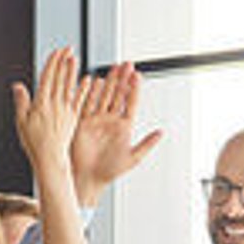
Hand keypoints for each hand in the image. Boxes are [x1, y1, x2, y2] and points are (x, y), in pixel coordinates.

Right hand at [11, 46, 92, 175]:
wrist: (50, 158)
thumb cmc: (34, 143)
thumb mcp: (21, 121)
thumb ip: (21, 102)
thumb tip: (18, 86)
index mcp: (41, 103)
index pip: (48, 77)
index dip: (52, 63)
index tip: (56, 51)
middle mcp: (55, 104)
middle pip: (60, 78)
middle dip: (63, 62)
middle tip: (68, 48)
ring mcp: (66, 110)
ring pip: (70, 86)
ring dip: (72, 71)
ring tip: (75, 58)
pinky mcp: (73, 118)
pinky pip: (80, 100)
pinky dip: (84, 89)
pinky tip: (89, 80)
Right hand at [68, 61, 162, 205]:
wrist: (88, 178)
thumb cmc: (109, 171)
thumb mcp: (132, 158)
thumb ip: (146, 144)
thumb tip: (161, 133)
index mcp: (123, 127)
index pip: (130, 103)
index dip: (134, 89)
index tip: (137, 75)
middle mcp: (110, 120)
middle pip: (118, 95)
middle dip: (122, 79)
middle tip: (127, 64)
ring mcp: (96, 120)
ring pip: (104, 96)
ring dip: (109, 82)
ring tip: (114, 68)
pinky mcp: (83, 122)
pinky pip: (87, 104)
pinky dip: (90, 92)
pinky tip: (95, 81)